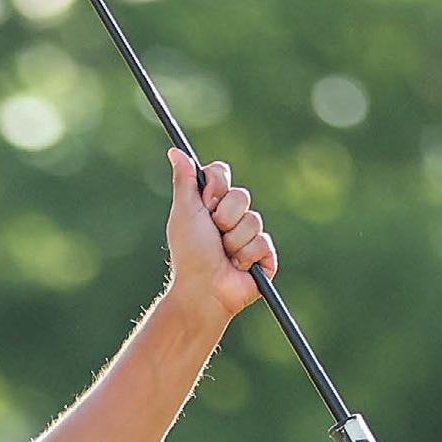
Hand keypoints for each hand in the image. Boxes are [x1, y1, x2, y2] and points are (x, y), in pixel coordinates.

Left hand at [165, 148, 277, 319]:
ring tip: (224, 255)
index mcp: (213, 204)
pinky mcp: (266, 255)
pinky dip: (246, 255)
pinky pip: (263, 241)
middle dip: (224, 217)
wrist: (203, 289)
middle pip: (242, 195)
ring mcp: (251, 235)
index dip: (215, 187)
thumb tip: (175, 151)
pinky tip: (238, 266)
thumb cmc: (189, 253)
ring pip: (253, 220)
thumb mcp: (185, 213)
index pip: (222, 174)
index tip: (205, 203)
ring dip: (233, 240)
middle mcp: (233, 216)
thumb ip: (184, 181)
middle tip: (213, 234)